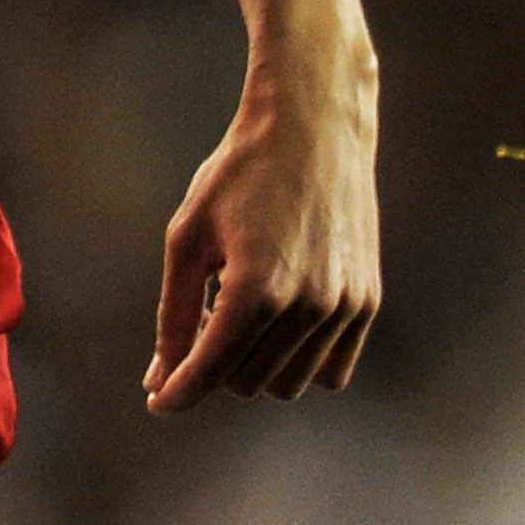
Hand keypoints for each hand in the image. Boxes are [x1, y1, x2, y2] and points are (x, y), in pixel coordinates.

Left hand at [145, 58, 380, 411]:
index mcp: (256, 289)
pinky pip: (330, 371)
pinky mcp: (367, 301)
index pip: (209, 371)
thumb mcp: (188, 238)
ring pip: (286, 383)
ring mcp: (344, 306)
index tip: (157, 400)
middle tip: (206, 312)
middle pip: (244, 383)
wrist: (315, 124)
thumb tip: (159, 380)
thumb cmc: (240, 173)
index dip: (176, 393)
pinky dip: (298, 360)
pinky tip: (280, 322)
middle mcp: (307, 305)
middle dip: (213, 364)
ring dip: (254, 364)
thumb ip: (174, 316)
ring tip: (242, 308)